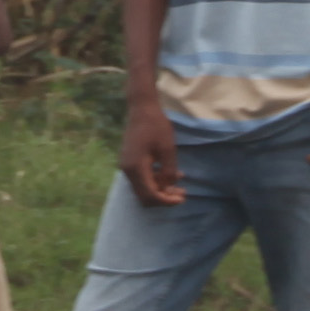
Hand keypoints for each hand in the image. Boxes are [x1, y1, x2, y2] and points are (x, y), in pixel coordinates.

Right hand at [122, 90, 184, 210]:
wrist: (142, 109)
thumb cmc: (156, 126)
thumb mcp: (168, 149)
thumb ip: (169, 171)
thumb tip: (170, 186)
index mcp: (136, 168)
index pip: (150, 195)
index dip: (166, 201)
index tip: (181, 199)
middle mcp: (128, 170)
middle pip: (145, 196)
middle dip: (164, 198)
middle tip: (182, 194)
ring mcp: (127, 166)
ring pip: (144, 188)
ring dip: (161, 189)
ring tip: (180, 186)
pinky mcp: (130, 162)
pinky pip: (143, 178)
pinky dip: (156, 180)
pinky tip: (171, 175)